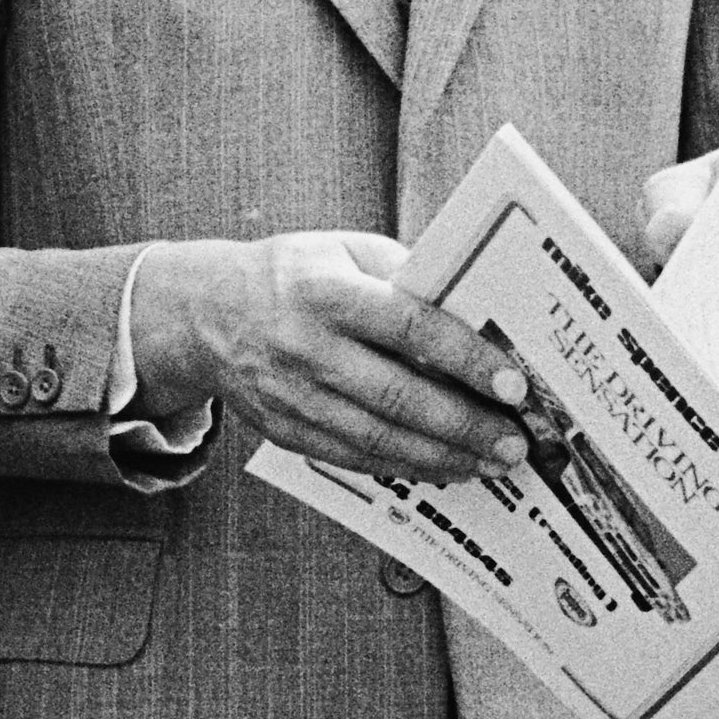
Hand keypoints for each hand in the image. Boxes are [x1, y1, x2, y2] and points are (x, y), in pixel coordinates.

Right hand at [127, 231, 532, 490]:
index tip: (512, 383)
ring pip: (381, 440)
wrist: (202, 314)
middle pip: (400, 397)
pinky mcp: (287, 431)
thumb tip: (476, 312)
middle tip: (515, 441)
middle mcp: (307, 348)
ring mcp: (294, 397)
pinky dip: (406, 467)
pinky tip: (445, 468)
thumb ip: (405, 276)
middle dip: (466, 425)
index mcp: (326, 292)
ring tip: (492, 462)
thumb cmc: (289, 275)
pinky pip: (356, 458)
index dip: (466, 358)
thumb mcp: (343, 250)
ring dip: (445, 457)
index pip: (410, 327)